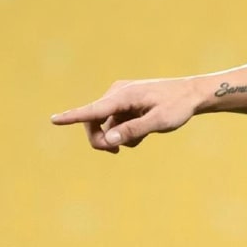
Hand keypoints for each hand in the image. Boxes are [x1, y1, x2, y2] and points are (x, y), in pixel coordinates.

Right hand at [50, 78, 199, 152]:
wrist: (192, 95)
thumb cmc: (178, 106)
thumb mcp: (160, 121)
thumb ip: (134, 130)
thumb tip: (108, 140)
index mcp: (124, 95)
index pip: (94, 110)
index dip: (72, 117)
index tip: (53, 120)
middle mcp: (118, 94)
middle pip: (94, 122)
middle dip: (102, 139)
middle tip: (116, 152)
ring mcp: (120, 98)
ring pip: (104, 126)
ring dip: (117, 137)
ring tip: (139, 138)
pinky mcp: (124, 104)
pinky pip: (114, 124)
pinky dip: (123, 132)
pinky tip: (141, 132)